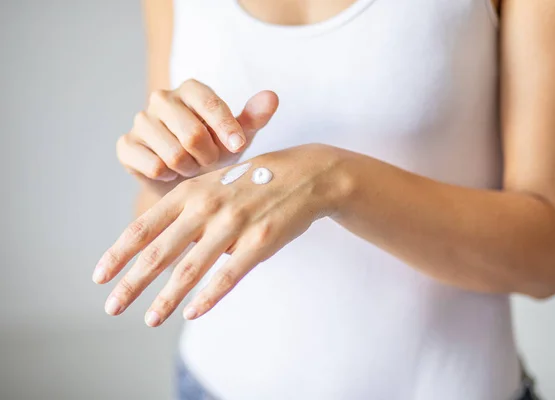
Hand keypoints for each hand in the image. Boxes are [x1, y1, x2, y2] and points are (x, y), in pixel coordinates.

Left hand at [94, 144, 348, 325]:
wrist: (305, 174)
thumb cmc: (253, 180)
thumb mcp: (213, 183)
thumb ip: (186, 211)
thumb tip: (162, 246)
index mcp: (191, 192)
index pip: (144, 227)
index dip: (119, 254)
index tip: (100, 276)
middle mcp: (206, 207)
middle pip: (160, 252)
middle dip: (132, 283)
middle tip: (112, 307)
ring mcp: (233, 224)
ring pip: (191, 269)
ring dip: (167, 298)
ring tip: (149, 319)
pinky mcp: (259, 241)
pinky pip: (229, 276)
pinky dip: (208, 297)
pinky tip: (193, 313)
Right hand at [116, 79, 278, 182]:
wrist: (186, 178)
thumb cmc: (216, 150)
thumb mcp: (239, 135)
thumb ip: (254, 116)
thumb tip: (272, 97)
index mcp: (191, 89)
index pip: (210, 104)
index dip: (227, 130)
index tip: (238, 147)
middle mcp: (162, 99)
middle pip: (192, 134)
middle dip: (208, 156)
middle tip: (210, 161)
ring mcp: (141, 121)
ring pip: (173, 154)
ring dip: (190, 169)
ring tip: (192, 166)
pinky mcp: (126, 145)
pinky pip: (153, 167)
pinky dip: (169, 177)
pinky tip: (172, 174)